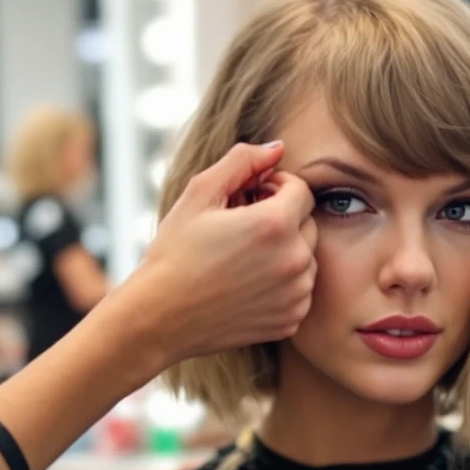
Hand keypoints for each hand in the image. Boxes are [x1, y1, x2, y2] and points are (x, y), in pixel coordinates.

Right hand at [121, 142, 317, 366]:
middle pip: (308, 224)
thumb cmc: (174, 254)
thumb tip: (276, 148)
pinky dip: (283, 284)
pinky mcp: (290, 321)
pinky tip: (248, 283)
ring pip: (307, 259)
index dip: (277, 187)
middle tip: (243, 226)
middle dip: (283, 218)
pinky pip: (300, 291)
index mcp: (275, 225)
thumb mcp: (199, 195)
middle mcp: (293, 261)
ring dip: (285, 251)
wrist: (160, 317)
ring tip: (244, 256)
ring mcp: (295, 295)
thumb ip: (241, 162)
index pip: (302, 191)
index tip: (252, 196)